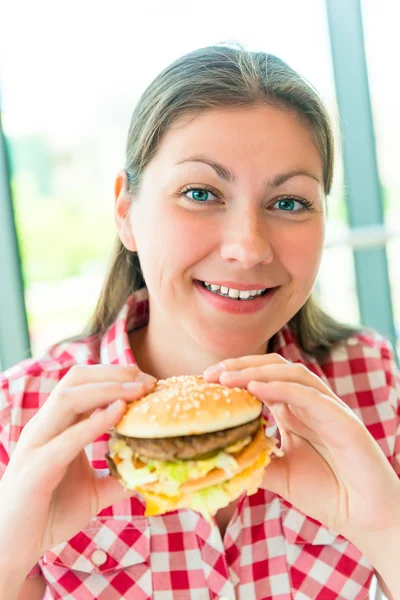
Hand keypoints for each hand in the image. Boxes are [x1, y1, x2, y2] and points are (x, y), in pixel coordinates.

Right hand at [0, 364, 155, 572]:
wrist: (11, 549)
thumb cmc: (49, 514)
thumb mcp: (93, 492)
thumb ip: (119, 478)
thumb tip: (153, 473)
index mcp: (56, 425)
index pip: (84, 383)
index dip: (117, 376)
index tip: (148, 381)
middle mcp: (44, 426)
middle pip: (76, 379)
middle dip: (115, 374)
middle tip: (148, 380)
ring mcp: (37, 444)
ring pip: (69, 397)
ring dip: (108, 389)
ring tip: (138, 390)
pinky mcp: (37, 468)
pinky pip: (67, 438)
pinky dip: (95, 422)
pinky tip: (119, 413)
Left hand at [204, 354, 399, 540]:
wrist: (366, 517)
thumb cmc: (328, 493)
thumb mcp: (281, 475)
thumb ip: (256, 462)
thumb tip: (220, 458)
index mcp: (295, 411)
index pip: (262, 379)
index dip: (234, 375)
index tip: (205, 382)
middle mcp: (309, 403)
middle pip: (273, 367)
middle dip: (240, 366)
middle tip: (209, 375)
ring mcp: (327, 407)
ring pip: (290, 373)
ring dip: (256, 372)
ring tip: (226, 378)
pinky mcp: (342, 419)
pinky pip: (308, 395)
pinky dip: (280, 388)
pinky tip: (254, 389)